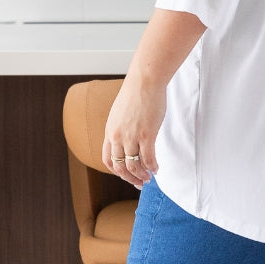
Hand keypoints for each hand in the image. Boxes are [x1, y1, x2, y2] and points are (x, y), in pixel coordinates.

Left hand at [101, 7, 205, 187]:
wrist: (145, 80)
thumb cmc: (136, 92)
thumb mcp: (121, 112)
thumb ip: (122, 127)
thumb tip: (129, 137)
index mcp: (110, 131)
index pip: (107, 159)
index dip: (116, 171)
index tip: (126, 175)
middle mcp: (117, 136)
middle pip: (119, 166)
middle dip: (129, 178)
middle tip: (139, 182)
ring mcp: (131, 136)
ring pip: (133, 165)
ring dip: (141, 175)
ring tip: (149, 177)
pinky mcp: (146, 134)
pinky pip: (148, 158)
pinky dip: (152, 167)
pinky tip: (157, 168)